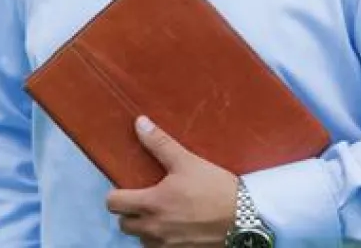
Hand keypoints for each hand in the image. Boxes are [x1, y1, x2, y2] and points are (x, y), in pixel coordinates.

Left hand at [105, 116, 237, 246]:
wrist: (247, 220)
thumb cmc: (216, 189)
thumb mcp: (187, 161)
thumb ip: (159, 144)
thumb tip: (139, 123)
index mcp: (152, 204)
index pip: (113, 203)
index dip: (116, 195)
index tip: (126, 188)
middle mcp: (155, 229)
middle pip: (124, 225)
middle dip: (129, 213)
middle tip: (144, 200)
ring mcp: (168, 246)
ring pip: (142, 240)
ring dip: (145, 229)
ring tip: (161, 214)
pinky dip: (162, 241)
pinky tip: (176, 228)